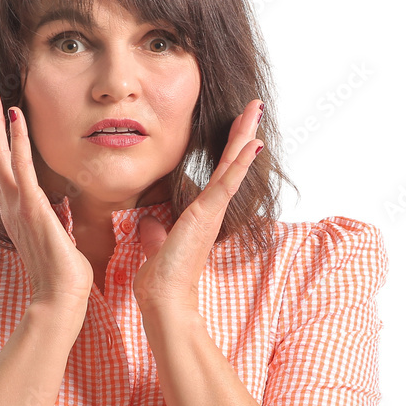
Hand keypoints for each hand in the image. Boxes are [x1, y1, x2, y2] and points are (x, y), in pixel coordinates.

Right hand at [0, 88, 93, 312]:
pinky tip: (16, 115)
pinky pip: (20, 165)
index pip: (1, 170)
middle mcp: (10, 206)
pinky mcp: (31, 207)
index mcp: (15, 213)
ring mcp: (17, 206)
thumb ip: (54, 218)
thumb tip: (61, 207)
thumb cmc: (63, 274)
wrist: (60, 297)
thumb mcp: (57, 237)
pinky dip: (16, 138)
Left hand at [133, 99, 263, 315]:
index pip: (218, 174)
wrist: (164, 299)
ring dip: (245, 136)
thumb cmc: (161, 279)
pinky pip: (226, 183)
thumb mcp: (154, 245)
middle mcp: (212, 210)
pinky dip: (240, 163)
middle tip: (255, 106)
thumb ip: (155, 231)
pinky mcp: (207, 215)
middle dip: (242, 133)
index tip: (237, 129)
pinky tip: (252, 142)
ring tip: (256, 109)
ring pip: (233, 166)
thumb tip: (149, 222)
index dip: (228, 151)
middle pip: (232, 163)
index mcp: (201, 215)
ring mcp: (212, 212)